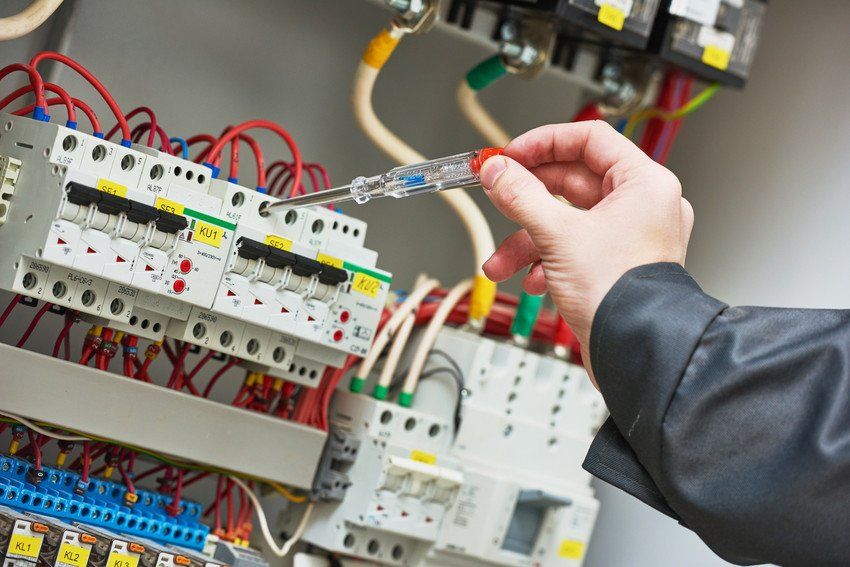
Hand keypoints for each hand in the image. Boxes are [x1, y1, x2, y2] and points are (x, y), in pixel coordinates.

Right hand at [479, 121, 693, 376]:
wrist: (637, 353)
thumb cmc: (622, 295)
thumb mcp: (558, 236)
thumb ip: (521, 196)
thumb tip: (498, 172)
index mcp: (644, 184)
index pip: (589, 140)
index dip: (544, 143)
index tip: (511, 154)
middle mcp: (642, 207)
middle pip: (572, 183)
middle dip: (526, 201)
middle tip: (497, 196)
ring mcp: (630, 238)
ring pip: (567, 222)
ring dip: (527, 241)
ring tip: (500, 262)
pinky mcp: (616, 266)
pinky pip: (574, 249)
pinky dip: (548, 262)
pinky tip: (533, 281)